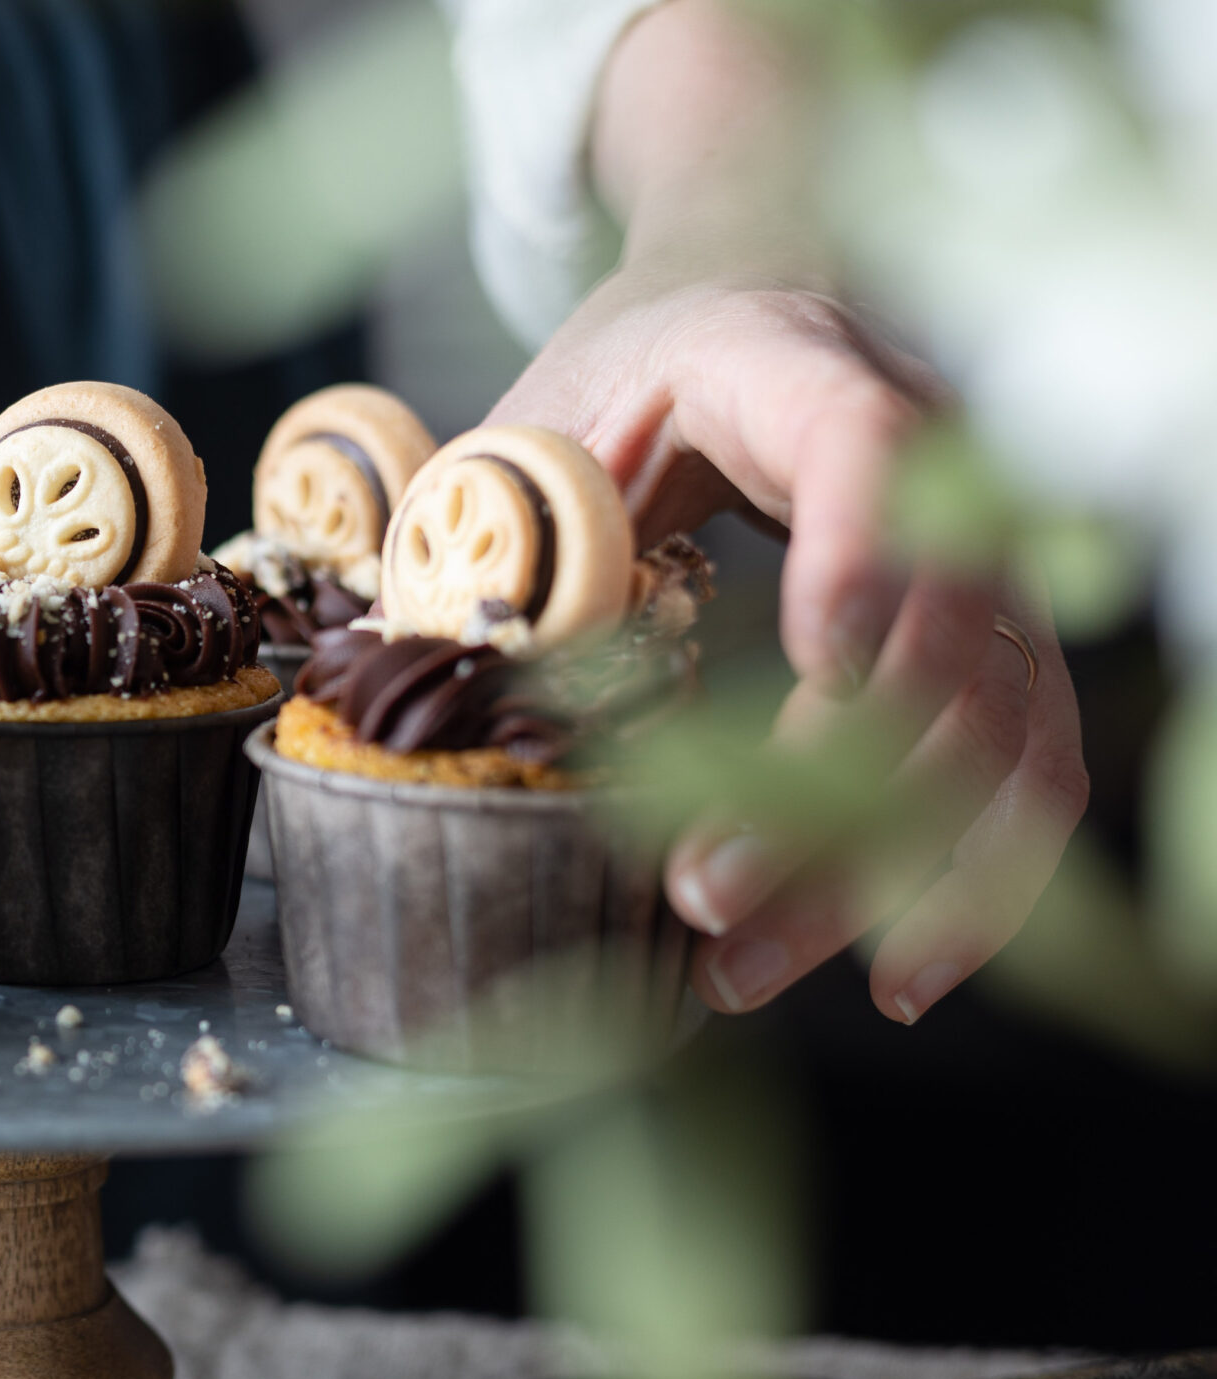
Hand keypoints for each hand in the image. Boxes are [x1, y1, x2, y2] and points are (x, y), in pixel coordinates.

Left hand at [494, 272, 1086, 1025]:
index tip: (822, 674)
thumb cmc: (613, 382)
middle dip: (835, 788)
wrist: (718, 314)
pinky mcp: (984, 638)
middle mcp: (926, 452)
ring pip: (996, 724)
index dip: (864, 556)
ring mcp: (974, 550)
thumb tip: (449, 677)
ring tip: (746, 971)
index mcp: (791, 362)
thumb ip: (497, 533)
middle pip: (946, 629)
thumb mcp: (530, 432)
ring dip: (886, 869)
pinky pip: (1022, 762)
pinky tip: (896, 970)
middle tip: (701, 898)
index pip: (867, 442)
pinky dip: (972, 873)